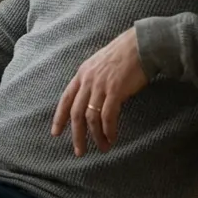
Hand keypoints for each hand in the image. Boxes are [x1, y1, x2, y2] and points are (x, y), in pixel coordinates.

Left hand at [51, 27, 147, 155]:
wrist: (141, 45)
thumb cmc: (124, 55)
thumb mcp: (100, 65)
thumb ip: (93, 80)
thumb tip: (91, 98)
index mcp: (82, 74)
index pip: (65, 99)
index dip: (59, 118)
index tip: (55, 133)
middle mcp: (88, 80)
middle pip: (76, 113)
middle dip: (77, 135)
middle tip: (79, 151)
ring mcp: (100, 85)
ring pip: (91, 117)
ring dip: (96, 136)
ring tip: (102, 148)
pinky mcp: (115, 90)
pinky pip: (108, 116)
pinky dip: (109, 130)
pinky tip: (112, 138)